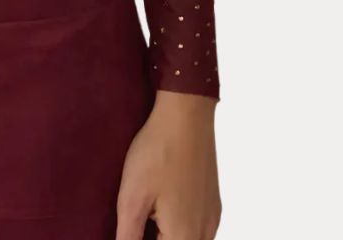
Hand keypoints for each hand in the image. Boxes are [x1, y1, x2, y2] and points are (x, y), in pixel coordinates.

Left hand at [115, 90, 221, 239]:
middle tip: (137, 223)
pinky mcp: (213, 203)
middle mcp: (204, 233)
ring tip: (147, 220)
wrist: (187, 115)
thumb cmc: (158, 152)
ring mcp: (212, 218)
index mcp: (184, 236)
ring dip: (168, 235)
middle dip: (156, 237)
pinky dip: (180, 229)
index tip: (130, 228)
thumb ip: (128, 234)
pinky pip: (200, 230)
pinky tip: (163, 212)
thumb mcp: (132, 197)